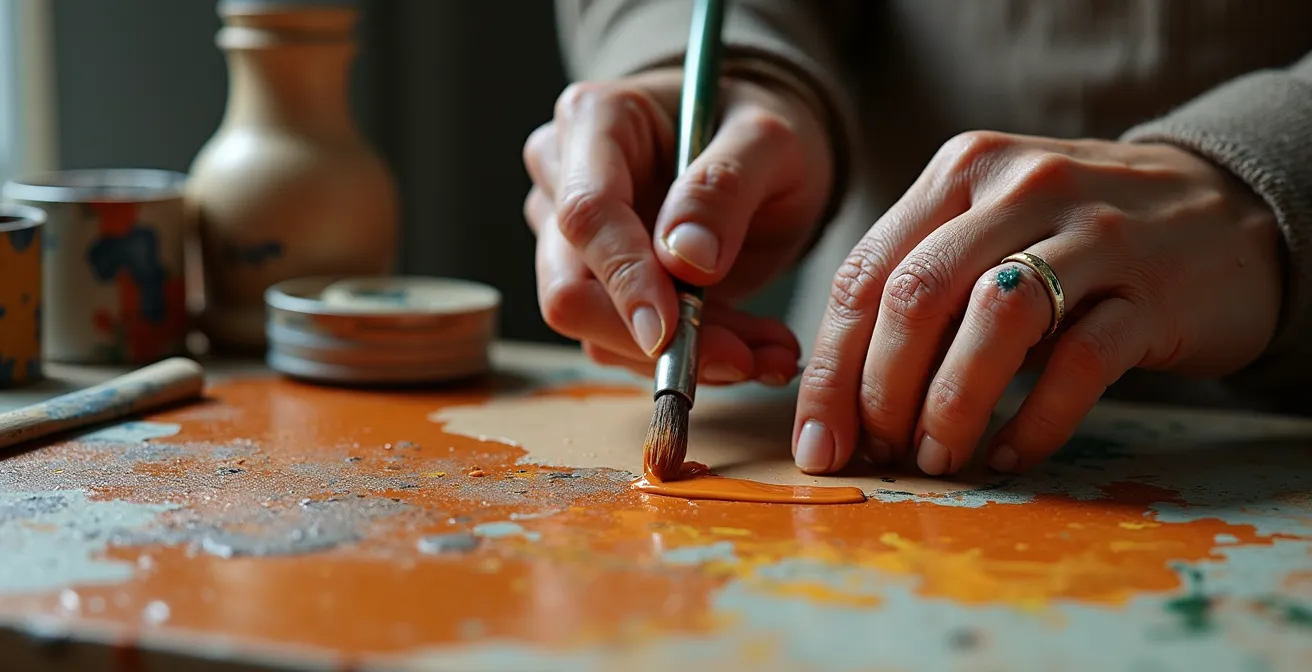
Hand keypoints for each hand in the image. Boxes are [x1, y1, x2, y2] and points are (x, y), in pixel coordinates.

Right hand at [523, 67, 833, 384]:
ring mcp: (568, 237)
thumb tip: (684, 261)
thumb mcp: (769, 140)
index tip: (671, 331)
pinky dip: (692, 357)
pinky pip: (624, 344)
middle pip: (569, 286)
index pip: (586, 213)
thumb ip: (725, 186)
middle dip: (654, 337)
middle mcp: (563, 177)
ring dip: (686, 355)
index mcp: (594, 120)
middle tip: (746, 355)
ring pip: (597, 330)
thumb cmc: (759, 126)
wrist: (762, 152)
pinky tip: (750, 346)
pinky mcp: (595, 284)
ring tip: (769, 349)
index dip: (623, 278)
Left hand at [793, 132, 1282, 475]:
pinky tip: (1009, 454)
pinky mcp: (1154, 293)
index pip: (865, 274)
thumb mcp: (990, 226)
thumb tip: (842, 399)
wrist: (1225, 212)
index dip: (829, 370)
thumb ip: (921, 283)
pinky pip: (1080, 364)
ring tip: (936, 459)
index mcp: (961, 170)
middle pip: (916, 295)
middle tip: (875, 454)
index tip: (815, 442)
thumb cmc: (1074, 236)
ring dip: (950, 405)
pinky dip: (1036, 419)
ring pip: (994, 320)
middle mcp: (1020, 186)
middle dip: (878, 392)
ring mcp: (1094, 233)